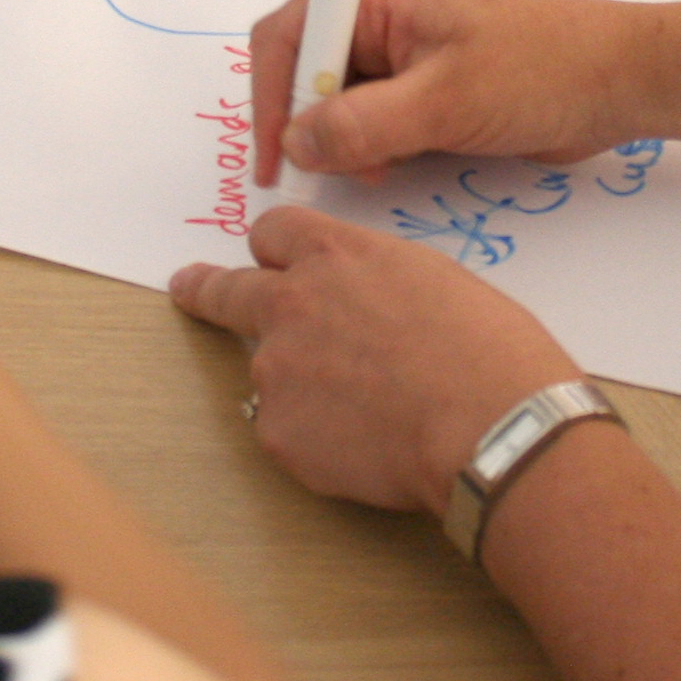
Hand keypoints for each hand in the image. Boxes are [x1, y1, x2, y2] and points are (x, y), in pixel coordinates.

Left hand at [170, 207, 582, 515]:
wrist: (491, 425)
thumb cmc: (488, 351)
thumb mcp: (435, 282)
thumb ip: (377, 285)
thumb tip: (365, 308)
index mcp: (337, 257)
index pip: (274, 233)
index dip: (273, 250)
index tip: (264, 259)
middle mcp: (292, 304)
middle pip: (228, 290)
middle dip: (205, 290)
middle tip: (189, 288)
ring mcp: (277, 371)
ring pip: (272, 374)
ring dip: (302, 386)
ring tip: (372, 413)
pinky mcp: (278, 433)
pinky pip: (290, 432)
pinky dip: (320, 439)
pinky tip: (370, 447)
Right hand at [251, 0, 641, 187]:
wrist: (623, 82)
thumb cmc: (545, 70)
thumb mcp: (446, 101)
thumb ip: (363, 124)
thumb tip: (297, 142)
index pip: (289, 34)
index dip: (270, 94)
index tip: (275, 156)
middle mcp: (386, 18)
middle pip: (310, 70)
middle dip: (314, 123)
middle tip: (344, 167)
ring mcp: (410, 54)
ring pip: (343, 102)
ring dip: (351, 141)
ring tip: (388, 166)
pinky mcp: (432, 87)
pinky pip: (378, 119)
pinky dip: (380, 147)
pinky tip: (409, 162)